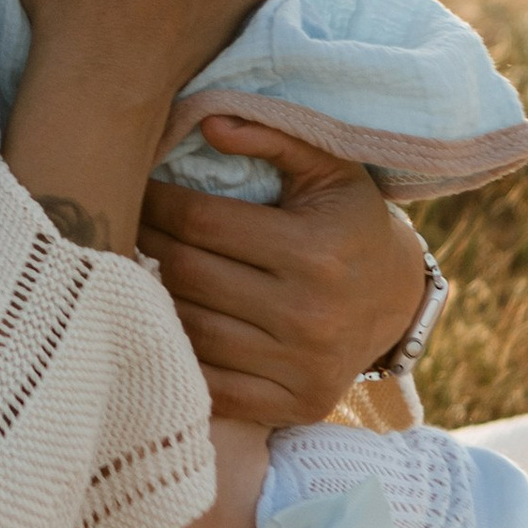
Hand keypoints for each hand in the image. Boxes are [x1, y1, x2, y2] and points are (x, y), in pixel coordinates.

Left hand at [141, 114, 428, 425]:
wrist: (398, 301)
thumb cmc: (348, 223)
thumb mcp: (329, 168)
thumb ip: (274, 136)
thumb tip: (208, 124)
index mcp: (313, 251)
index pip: (200, 223)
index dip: (156, 203)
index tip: (137, 190)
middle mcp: (308, 314)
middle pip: (187, 274)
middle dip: (148, 244)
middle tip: (129, 225)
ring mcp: (300, 367)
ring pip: (189, 329)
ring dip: (155, 298)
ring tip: (143, 270)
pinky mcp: (294, 404)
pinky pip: (210, 383)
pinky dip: (180, 355)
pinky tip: (168, 323)